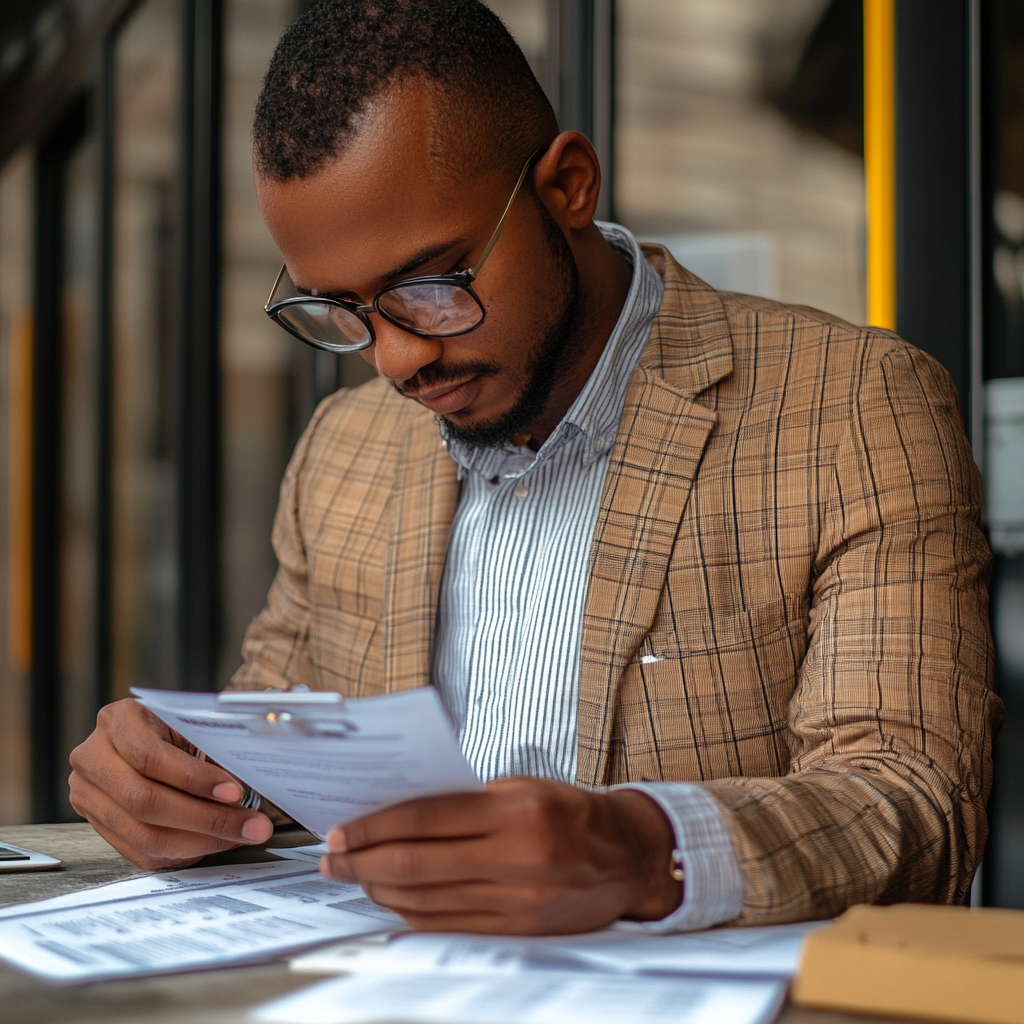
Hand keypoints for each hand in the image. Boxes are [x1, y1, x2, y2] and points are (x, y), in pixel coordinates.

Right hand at [69, 698, 273, 869]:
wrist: (151, 738)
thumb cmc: (180, 727)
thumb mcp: (196, 719)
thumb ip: (227, 726)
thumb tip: (274, 724)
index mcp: (118, 720)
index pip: (150, 757)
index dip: (195, 779)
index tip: (237, 791)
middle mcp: (93, 757)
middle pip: (145, 801)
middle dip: (207, 818)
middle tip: (252, 824)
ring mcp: (89, 794)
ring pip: (144, 833)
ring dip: (202, 840)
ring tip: (243, 833)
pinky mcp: (99, 824)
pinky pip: (142, 852)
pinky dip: (185, 851)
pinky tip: (217, 841)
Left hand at [319, 777, 680, 933]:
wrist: (627, 856)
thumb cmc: (572, 812)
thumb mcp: (522, 787)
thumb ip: (466, 800)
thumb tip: (400, 812)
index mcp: (516, 809)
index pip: (424, 818)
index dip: (373, 826)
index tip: (341, 830)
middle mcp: (516, 857)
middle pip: (415, 864)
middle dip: (362, 862)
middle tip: (333, 859)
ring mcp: (516, 901)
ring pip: (426, 901)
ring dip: (380, 890)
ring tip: (356, 877)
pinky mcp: (518, 931)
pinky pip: (449, 926)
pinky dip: (411, 915)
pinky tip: (393, 901)